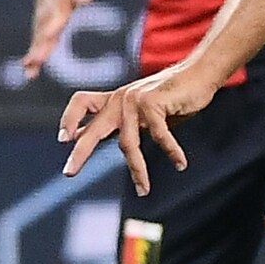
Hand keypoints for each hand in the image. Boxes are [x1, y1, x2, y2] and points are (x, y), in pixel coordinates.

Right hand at [22, 0, 94, 79]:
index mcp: (58, 4)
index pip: (55, 16)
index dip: (51, 25)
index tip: (47, 36)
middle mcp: (47, 16)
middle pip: (43, 32)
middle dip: (40, 46)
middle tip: (36, 60)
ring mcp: (42, 24)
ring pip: (37, 42)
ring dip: (34, 56)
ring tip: (30, 72)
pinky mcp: (41, 32)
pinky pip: (36, 47)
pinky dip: (32, 60)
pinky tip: (29, 74)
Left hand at [59, 64, 218, 192]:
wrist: (200, 73)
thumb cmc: (174, 96)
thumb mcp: (144, 113)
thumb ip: (125, 126)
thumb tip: (106, 143)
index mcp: (115, 100)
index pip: (82, 102)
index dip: (70, 119)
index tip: (64, 139)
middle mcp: (120, 99)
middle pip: (93, 129)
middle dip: (81, 153)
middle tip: (69, 173)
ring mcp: (135, 100)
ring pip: (128, 144)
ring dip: (138, 171)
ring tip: (144, 190)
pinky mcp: (152, 103)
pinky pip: (160, 136)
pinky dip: (172, 152)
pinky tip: (181, 164)